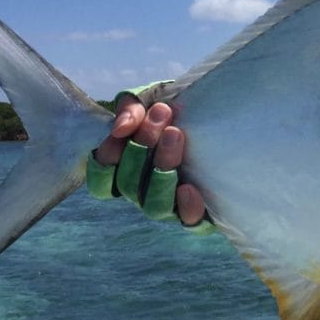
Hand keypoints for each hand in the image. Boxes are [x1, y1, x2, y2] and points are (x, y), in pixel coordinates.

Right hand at [93, 96, 206, 225]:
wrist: (218, 114)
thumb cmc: (176, 110)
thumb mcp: (149, 99)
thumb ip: (130, 107)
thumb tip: (121, 128)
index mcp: (126, 170)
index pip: (101, 182)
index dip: (105, 160)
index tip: (121, 130)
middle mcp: (143, 191)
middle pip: (128, 185)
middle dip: (142, 145)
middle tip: (162, 113)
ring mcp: (168, 203)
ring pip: (153, 205)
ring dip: (161, 168)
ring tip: (175, 134)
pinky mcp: (196, 211)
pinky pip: (188, 220)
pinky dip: (186, 207)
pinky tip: (189, 187)